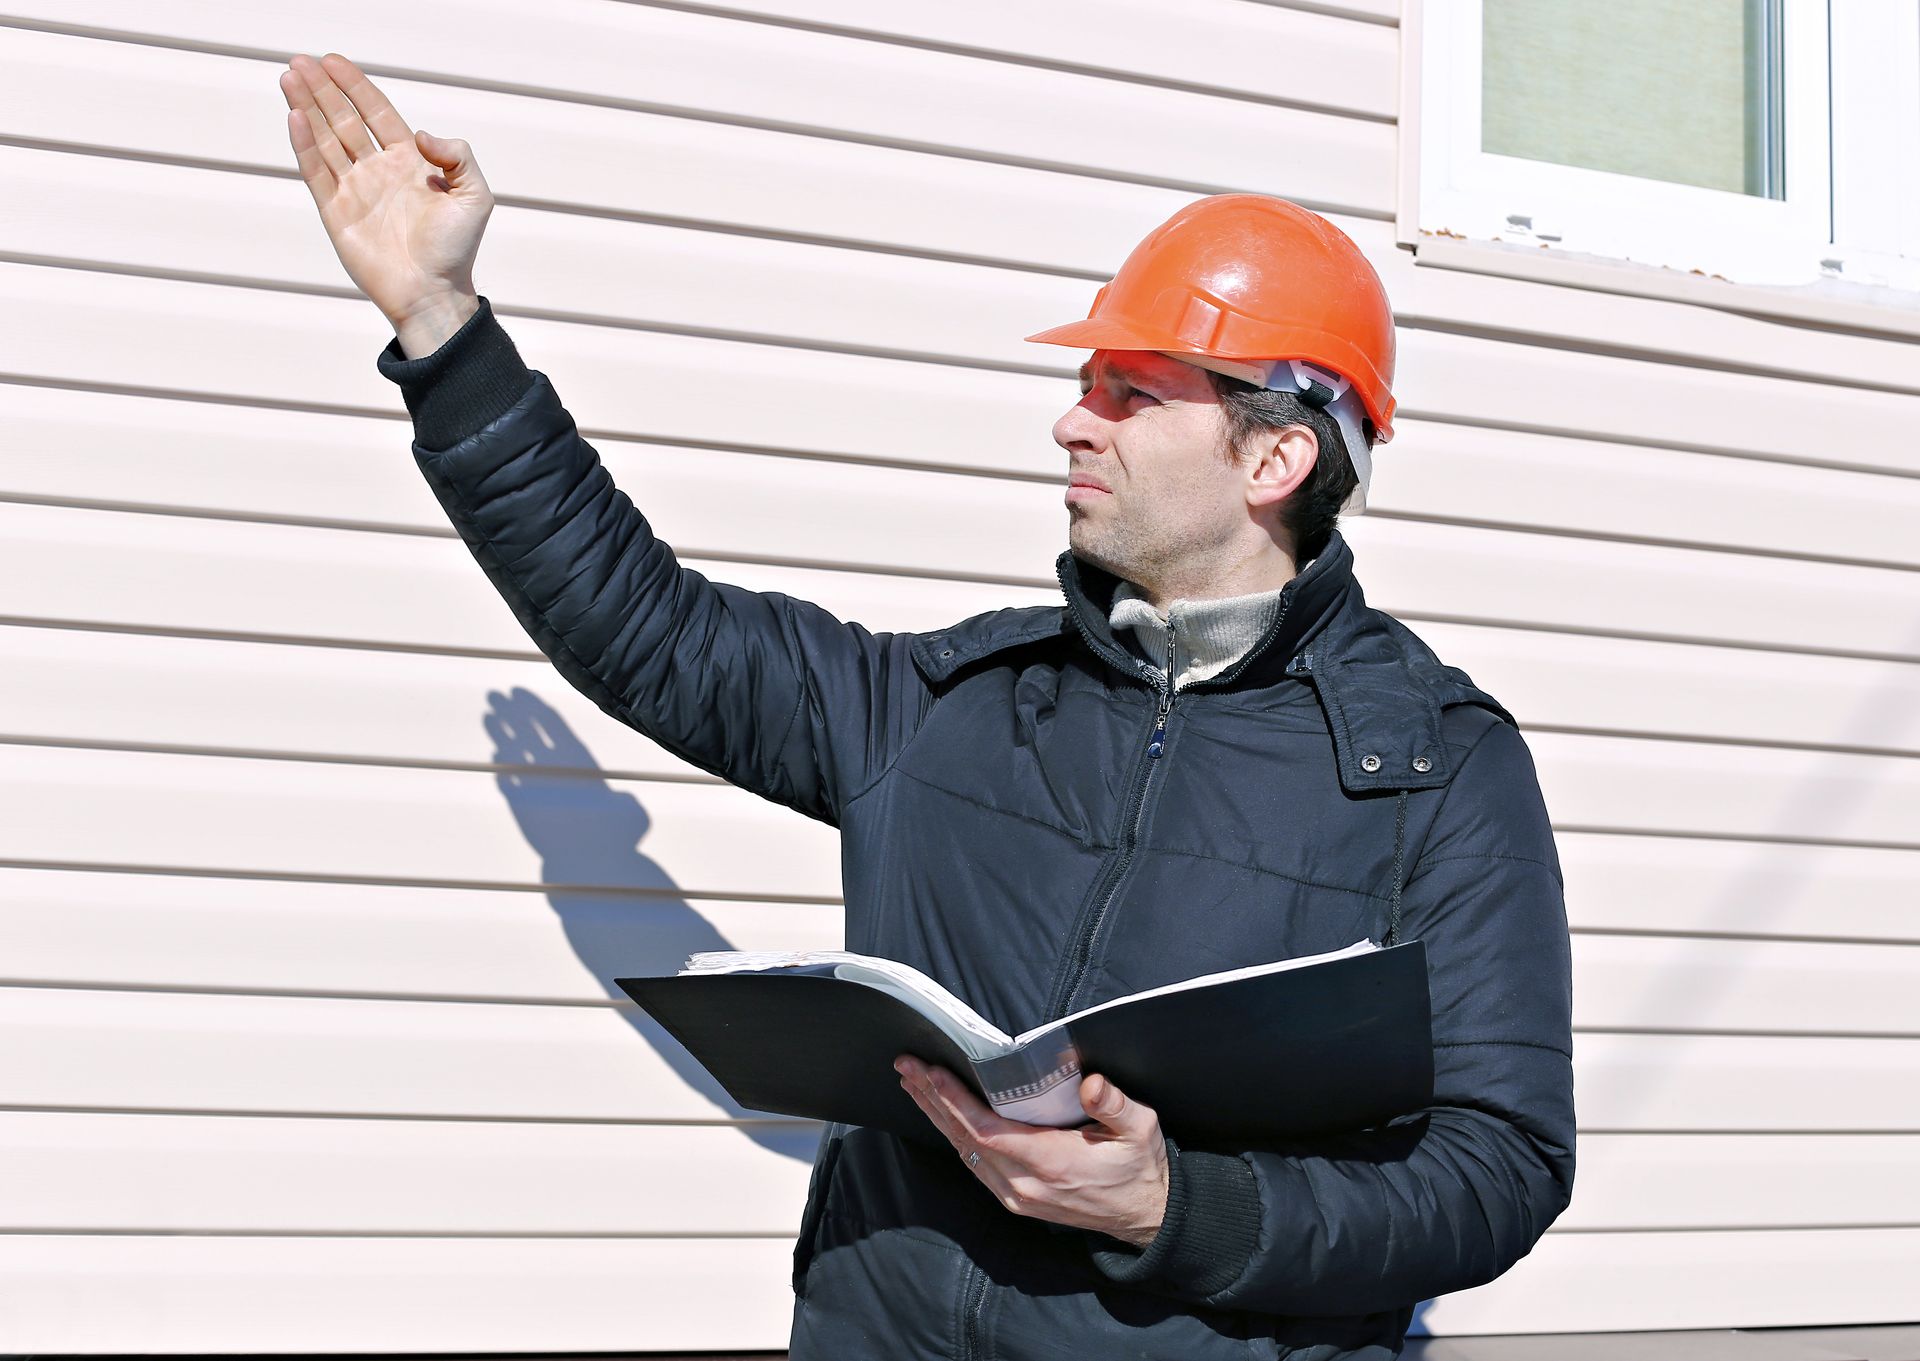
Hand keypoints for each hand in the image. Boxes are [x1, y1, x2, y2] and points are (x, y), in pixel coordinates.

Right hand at [279, 52, 490, 350]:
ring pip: (325, 139)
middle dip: (323, 89)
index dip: (355, 86)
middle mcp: (378, 171)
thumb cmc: (457, 249)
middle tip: (301, 61)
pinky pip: (316, 171)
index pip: (377, 113)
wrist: (433, 293)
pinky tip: (294, 116)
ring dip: (306, 107)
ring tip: (289, 77)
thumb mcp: (475, 197)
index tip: (332, 61)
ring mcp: (355, 190)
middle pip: (344, 120)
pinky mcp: (336, 212)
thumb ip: (459, 157)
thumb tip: (421, 134)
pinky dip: (304, 144)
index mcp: (409, 162)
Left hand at [894, 1054, 1169, 1247]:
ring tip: (914, 1084)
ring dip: (937, 1117)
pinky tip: (942, 1117)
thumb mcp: (1140, 1129)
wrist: (1145, 1216)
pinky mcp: (1016, 1200)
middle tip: (907, 1066)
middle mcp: (1025, 1185)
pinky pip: (975, 1166)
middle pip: (965, 1139)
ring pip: (964, 1152)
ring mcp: (1017, 1197)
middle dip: (933, 1100)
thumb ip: (1115, 1106)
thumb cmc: (1140, 1167)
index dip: (955, 1101)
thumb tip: (1092, 1084)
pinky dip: (954, 1136)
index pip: (986, 1130)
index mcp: (1051, 1163)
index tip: (932, 1071)